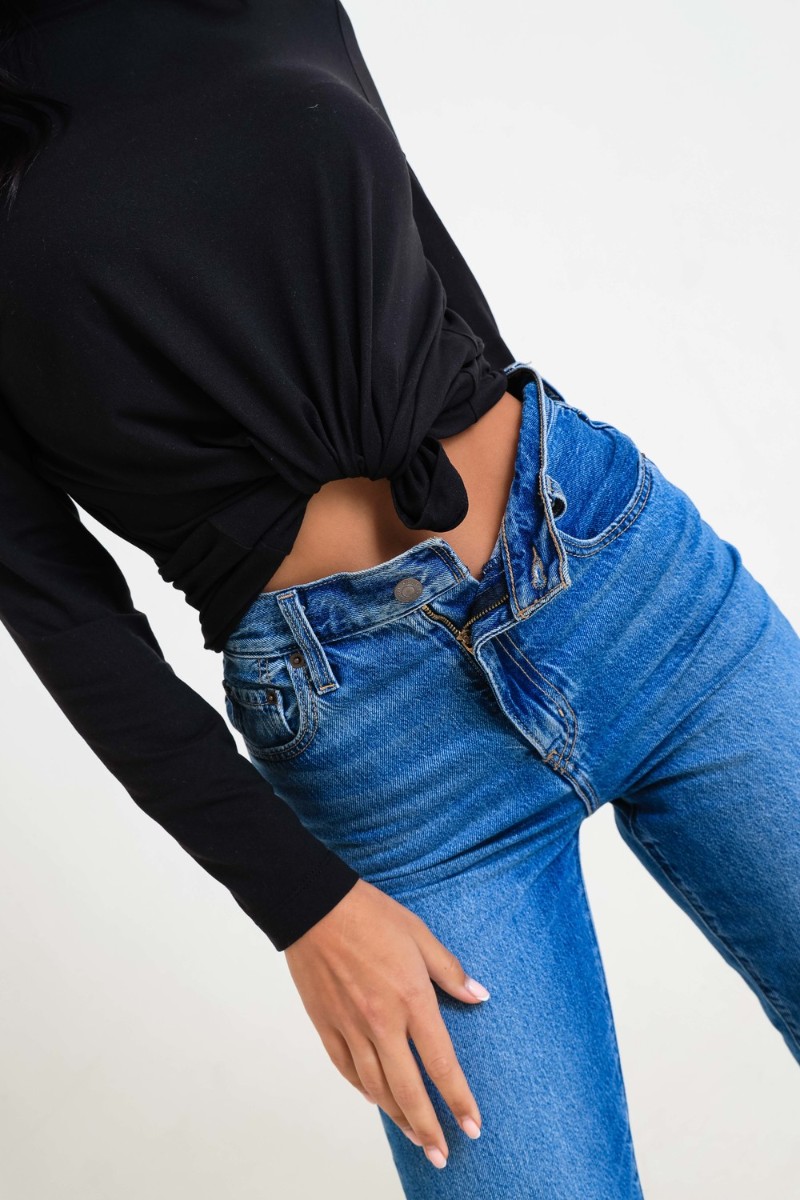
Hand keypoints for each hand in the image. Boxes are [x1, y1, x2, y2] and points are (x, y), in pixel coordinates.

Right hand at [283, 878, 489, 1169]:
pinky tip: (376, 1100)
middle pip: (408, 1089)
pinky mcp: (326, 1024)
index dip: (458, 1099)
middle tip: (443, 1155)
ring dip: (398, 1117)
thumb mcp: (419, 934)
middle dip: (429, 1127)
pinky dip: (363, 1089)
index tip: (472, 1126)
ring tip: (416, 1137)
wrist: (313, 905)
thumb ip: (450, 971)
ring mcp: (350, 1027)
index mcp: (410, 999)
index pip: (441, 1063)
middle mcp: (381, 1022)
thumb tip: (479, 996)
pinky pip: (347, 1069)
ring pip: (376, 1087)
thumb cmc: (369, 913)